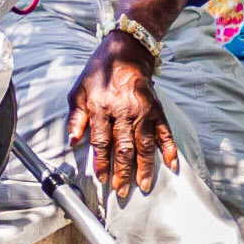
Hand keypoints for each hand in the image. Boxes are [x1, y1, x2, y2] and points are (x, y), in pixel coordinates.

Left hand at [67, 30, 178, 196]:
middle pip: (124, 148)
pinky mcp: (157, 110)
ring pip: (145, 144)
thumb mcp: (78, 92)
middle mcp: (124, 112)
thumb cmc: (97, 74)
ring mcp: (143, 111)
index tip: (101, 179)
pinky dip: (169, 149)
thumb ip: (75, 117)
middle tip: (122, 191)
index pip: (101, 142)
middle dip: (123, 172)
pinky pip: (165, 132)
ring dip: (145, 167)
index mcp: (101, 109)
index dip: (101, 162)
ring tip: (143, 185)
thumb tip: (73, 141)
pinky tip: (171, 165)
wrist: (125, 53)